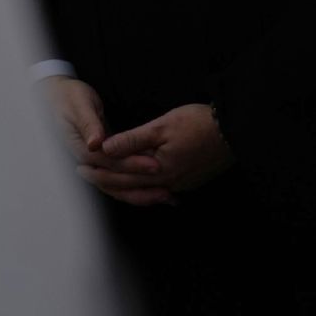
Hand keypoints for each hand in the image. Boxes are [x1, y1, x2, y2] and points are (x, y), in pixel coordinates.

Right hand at [41, 78, 172, 206]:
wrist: (56, 97)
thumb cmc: (69, 97)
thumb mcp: (79, 105)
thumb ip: (88, 124)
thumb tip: (95, 143)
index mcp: (79, 148)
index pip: (109, 162)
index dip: (132, 164)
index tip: (154, 165)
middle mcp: (86, 160)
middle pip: (115, 180)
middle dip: (141, 184)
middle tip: (166, 188)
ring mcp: (93, 162)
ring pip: (117, 185)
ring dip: (140, 191)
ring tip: (165, 195)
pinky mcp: (101, 160)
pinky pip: (119, 176)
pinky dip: (135, 183)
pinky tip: (154, 187)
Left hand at [81, 103, 233, 202]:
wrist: (235, 131)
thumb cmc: (199, 123)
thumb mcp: (163, 125)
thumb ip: (133, 139)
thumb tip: (105, 148)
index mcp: (158, 169)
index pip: (120, 174)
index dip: (98, 169)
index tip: (80, 164)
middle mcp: (167, 183)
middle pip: (128, 187)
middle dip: (104, 181)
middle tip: (83, 174)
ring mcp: (179, 185)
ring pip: (143, 192)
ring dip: (122, 187)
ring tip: (105, 180)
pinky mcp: (189, 182)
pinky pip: (158, 191)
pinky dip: (142, 189)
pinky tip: (137, 187)